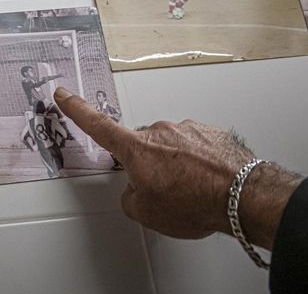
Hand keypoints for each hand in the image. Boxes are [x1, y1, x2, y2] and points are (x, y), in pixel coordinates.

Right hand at [53, 88, 301, 249]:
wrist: (243, 196)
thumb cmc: (196, 202)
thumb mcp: (147, 213)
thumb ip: (131, 197)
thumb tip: (136, 190)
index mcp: (136, 148)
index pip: (97, 125)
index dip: (77, 109)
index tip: (64, 94)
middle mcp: (159, 131)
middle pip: (142, 146)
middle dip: (149, 166)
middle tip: (165, 192)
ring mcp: (187, 129)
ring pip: (172, 148)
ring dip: (178, 166)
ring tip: (194, 192)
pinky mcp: (211, 133)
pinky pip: (197, 148)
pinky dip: (200, 164)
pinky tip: (210, 183)